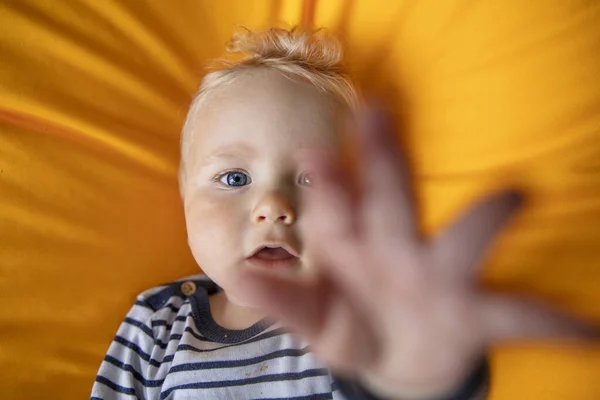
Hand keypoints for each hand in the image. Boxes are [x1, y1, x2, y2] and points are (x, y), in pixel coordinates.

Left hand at [226, 104, 597, 399]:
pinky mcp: (472, 314)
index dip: (325, 182)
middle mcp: (395, 248)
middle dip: (385, 159)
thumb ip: (278, 300)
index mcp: (351, 243)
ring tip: (514, 198)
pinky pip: (517, 314)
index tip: (314, 156)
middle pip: (390, 199)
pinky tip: (589, 330)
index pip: (335, 205)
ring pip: (461, 243)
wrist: (388, 358)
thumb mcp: (309, 316)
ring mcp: (437, 277)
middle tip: (379, 112)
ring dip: (482, 220)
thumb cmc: (346, 322)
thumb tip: (238, 278)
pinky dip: (553, 322)